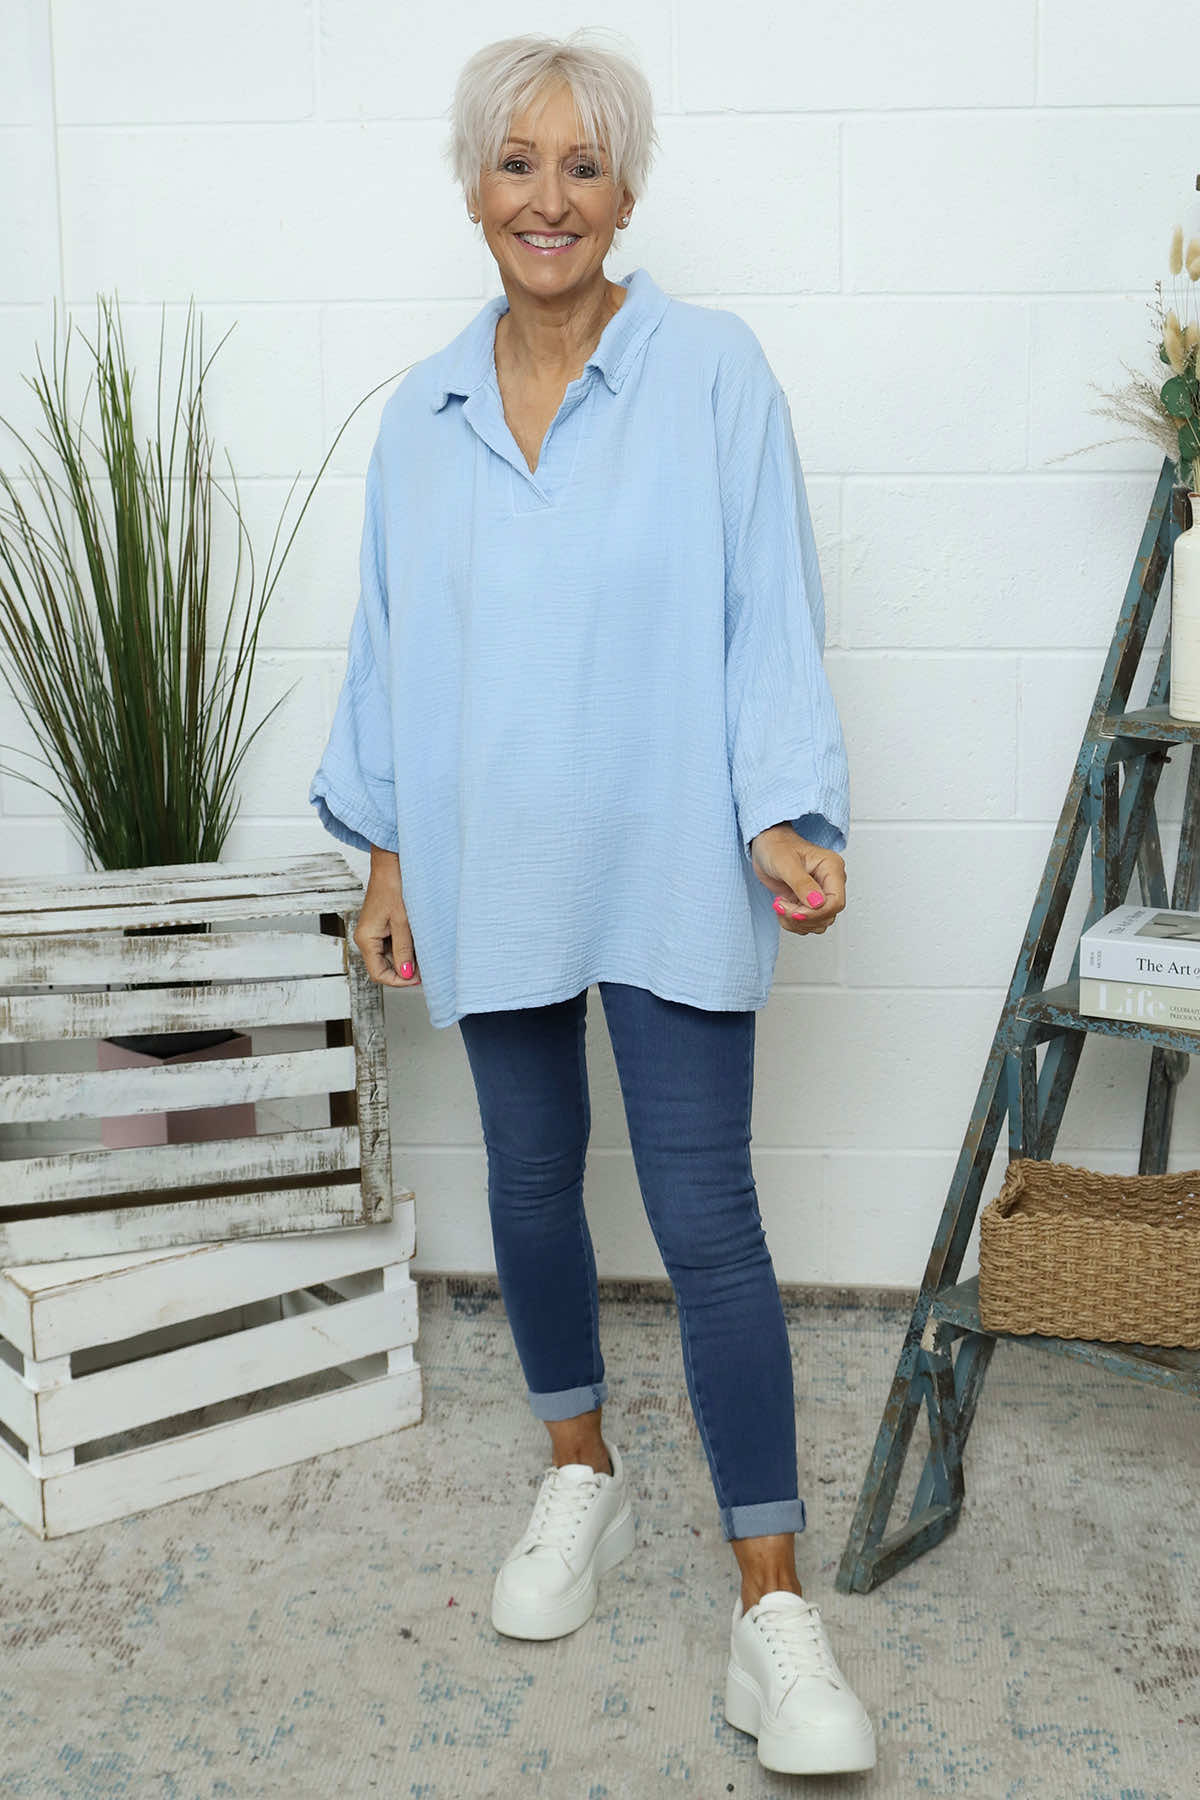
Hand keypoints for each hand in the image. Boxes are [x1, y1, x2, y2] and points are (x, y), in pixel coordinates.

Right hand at [353, 848, 420, 985]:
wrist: (391, 863)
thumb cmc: (393, 886)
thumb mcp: (402, 921)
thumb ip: (404, 949)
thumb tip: (405, 973)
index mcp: (366, 939)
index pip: (378, 973)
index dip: (398, 980)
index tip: (418, 978)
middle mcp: (366, 937)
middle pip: (383, 967)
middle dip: (404, 970)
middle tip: (426, 967)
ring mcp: (373, 932)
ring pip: (389, 956)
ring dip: (406, 958)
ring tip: (424, 951)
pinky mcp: (381, 925)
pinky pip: (392, 944)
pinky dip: (405, 946)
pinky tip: (418, 940)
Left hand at [749, 825, 845, 935]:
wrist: (766, 846)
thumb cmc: (776, 847)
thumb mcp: (786, 863)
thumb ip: (802, 884)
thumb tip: (817, 903)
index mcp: (832, 868)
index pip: (836, 902)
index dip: (816, 913)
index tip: (795, 911)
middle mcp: (830, 882)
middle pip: (828, 915)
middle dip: (803, 917)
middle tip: (782, 905)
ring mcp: (820, 894)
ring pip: (818, 923)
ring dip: (796, 922)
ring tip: (780, 905)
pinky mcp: (808, 902)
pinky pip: (807, 923)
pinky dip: (792, 923)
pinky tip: (782, 908)